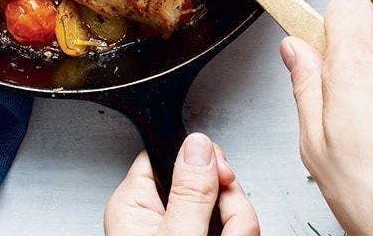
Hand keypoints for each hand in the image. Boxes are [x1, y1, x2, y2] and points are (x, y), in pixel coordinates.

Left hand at [104, 132, 258, 235]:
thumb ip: (189, 193)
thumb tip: (199, 145)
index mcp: (134, 202)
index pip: (173, 152)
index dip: (205, 160)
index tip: (223, 179)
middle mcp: (155, 214)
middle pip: (207, 178)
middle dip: (229, 205)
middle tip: (229, 232)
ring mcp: (179, 229)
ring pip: (226, 204)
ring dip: (238, 226)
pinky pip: (232, 225)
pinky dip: (238, 234)